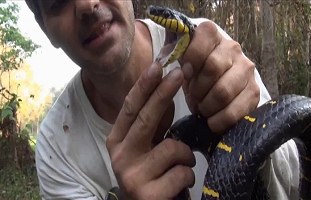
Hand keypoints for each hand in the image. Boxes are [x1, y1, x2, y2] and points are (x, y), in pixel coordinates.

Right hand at [106, 62, 195, 199]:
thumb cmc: (154, 177)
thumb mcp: (150, 147)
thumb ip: (155, 124)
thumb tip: (166, 87)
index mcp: (117, 142)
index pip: (130, 108)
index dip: (145, 86)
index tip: (159, 65)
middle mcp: (118, 157)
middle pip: (145, 118)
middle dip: (165, 92)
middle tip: (181, 72)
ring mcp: (131, 177)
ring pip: (174, 148)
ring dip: (186, 157)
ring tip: (179, 170)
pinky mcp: (148, 195)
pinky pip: (182, 172)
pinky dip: (187, 177)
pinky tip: (178, 186)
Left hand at [178, 21, 259, 132]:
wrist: (219, 87)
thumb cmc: (195, 74)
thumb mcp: (181, 62)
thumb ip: (172, 55)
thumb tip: (166, 58)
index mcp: (212, 35)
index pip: (202, 39)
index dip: (190, 59)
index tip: (185, 74)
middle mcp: (233, 48)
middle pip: (213, 67)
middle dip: (198, 88)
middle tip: (194, 97)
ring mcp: (247, 70)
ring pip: (223, 91)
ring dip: (207, 106)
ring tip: (204, 109)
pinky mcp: (254, 91)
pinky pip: (234, 111)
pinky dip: (219, 120)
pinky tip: (213, 121)